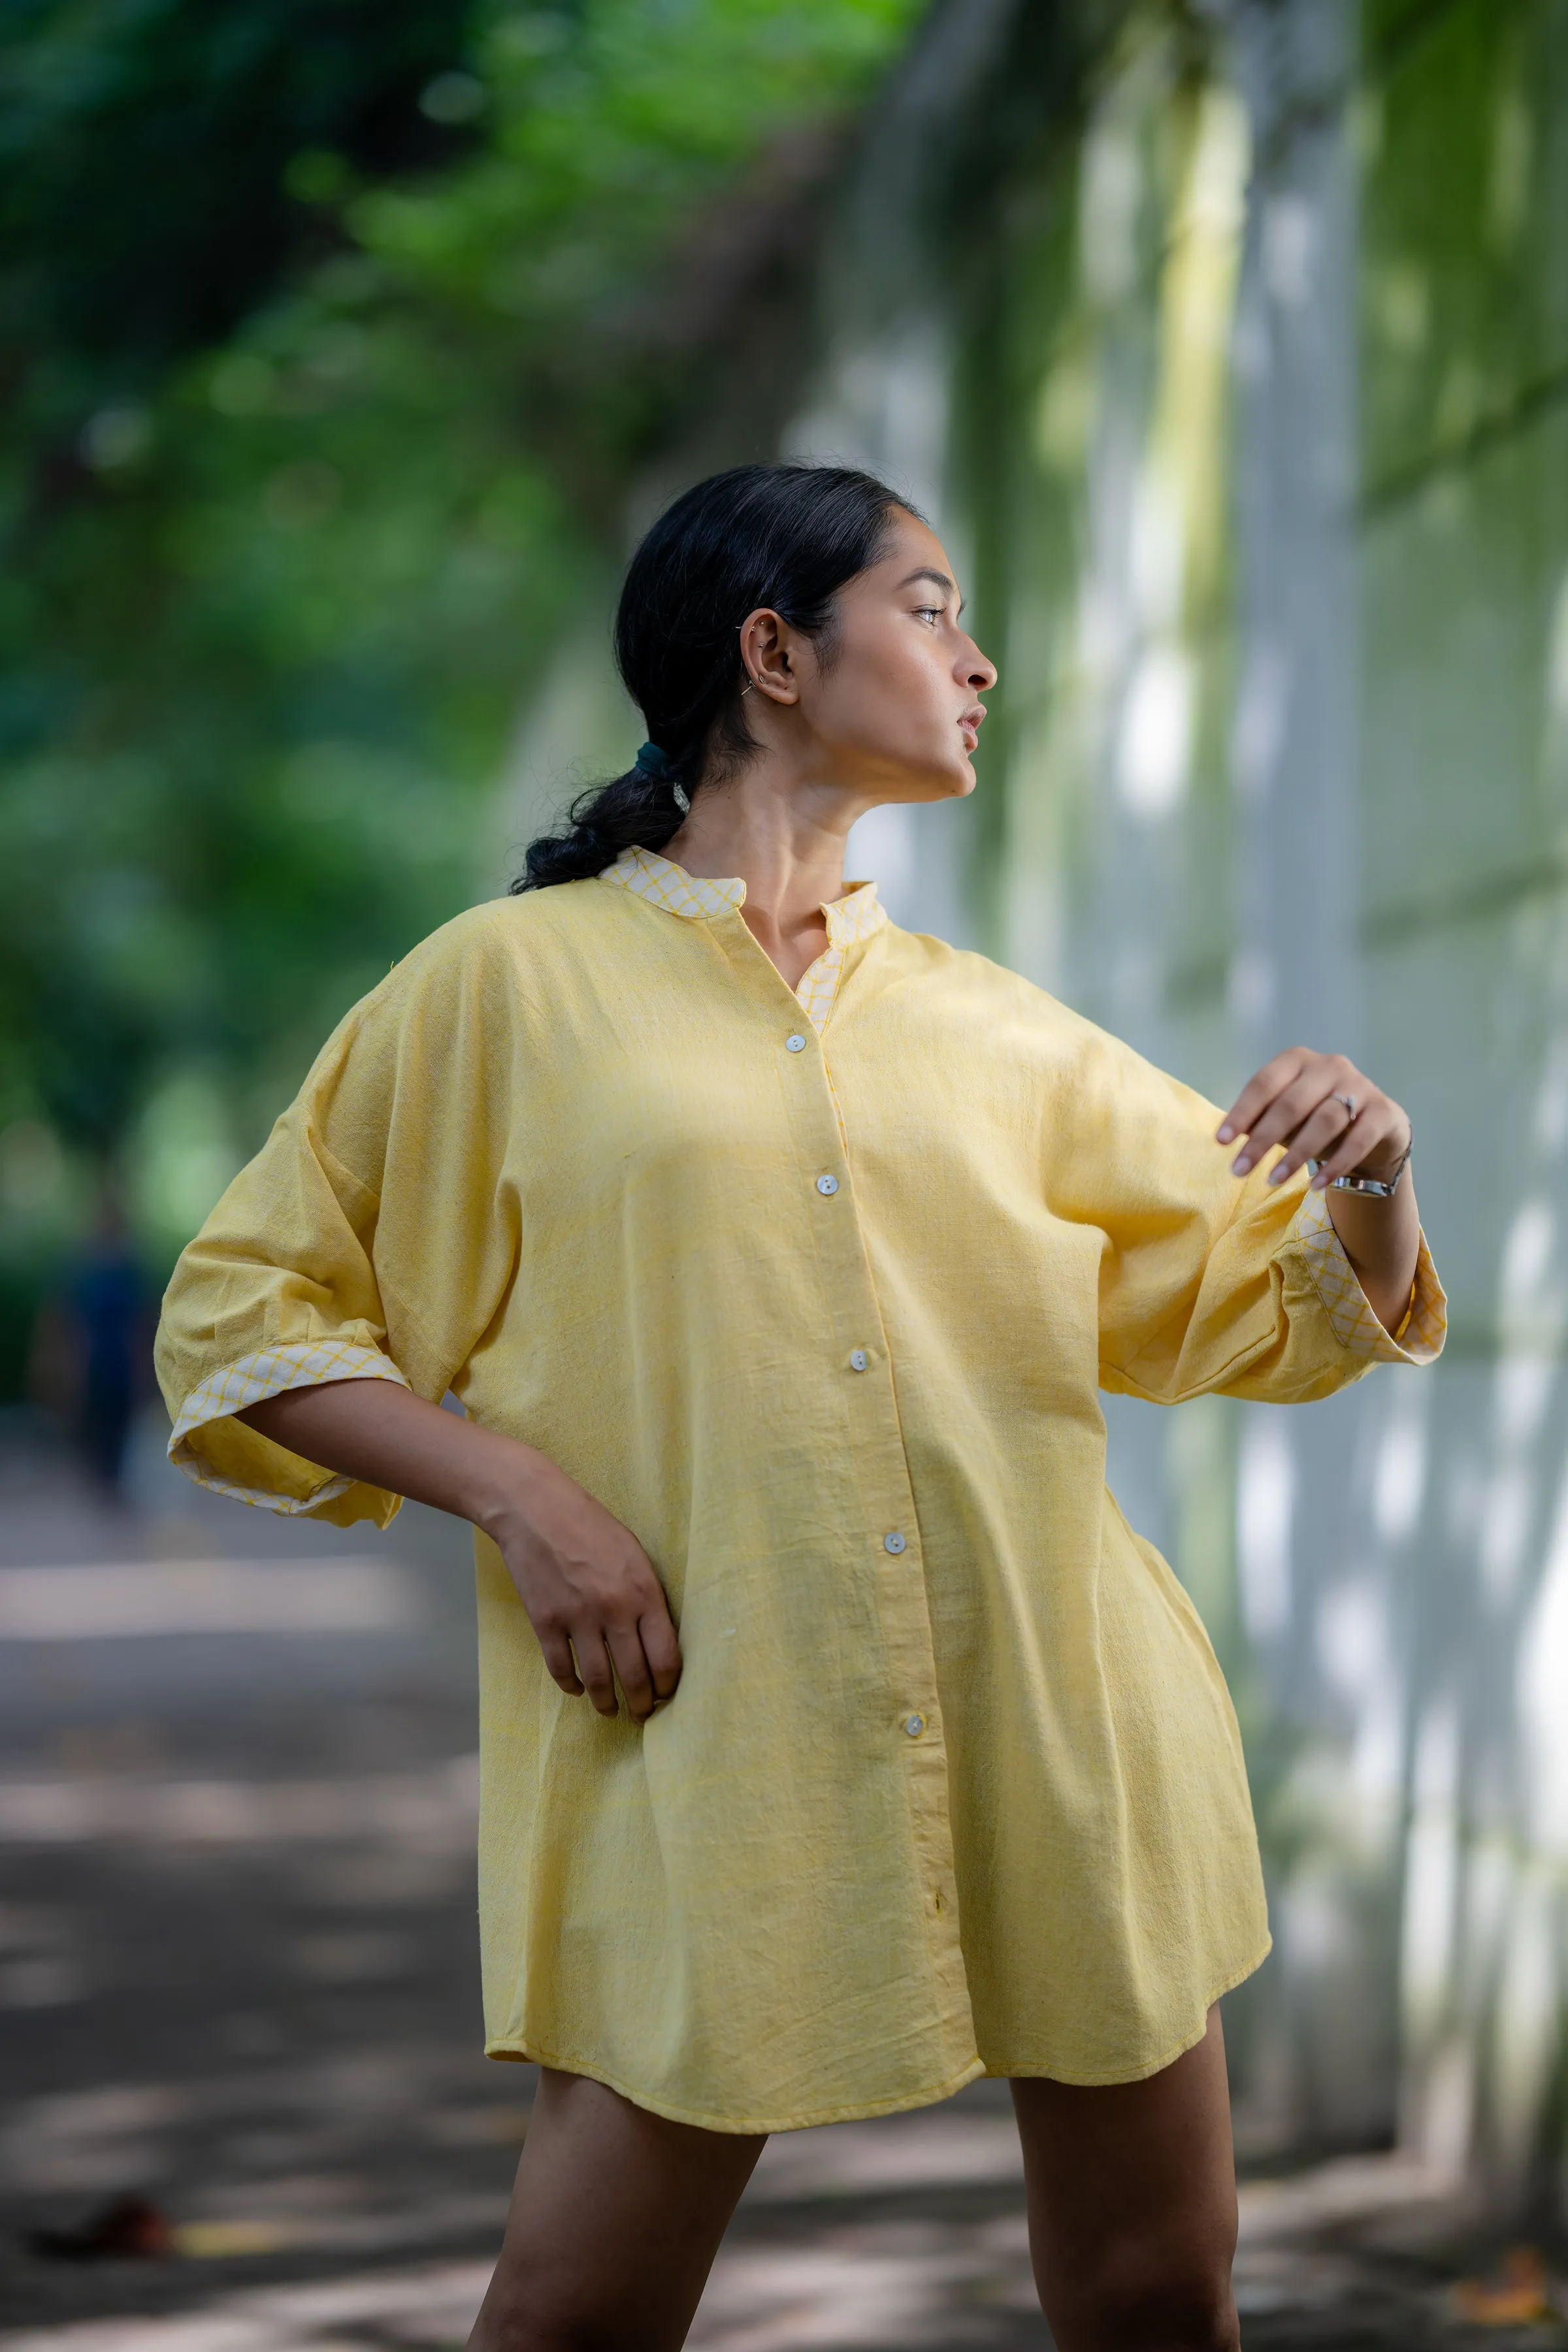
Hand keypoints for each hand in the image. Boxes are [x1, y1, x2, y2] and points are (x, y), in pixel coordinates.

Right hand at [484, 1455, 681, 1722]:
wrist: (536, 1509)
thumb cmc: (591, 1526)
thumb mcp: (634, 1554)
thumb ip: (647, 1596)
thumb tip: (657, 1640)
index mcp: (644, 1592)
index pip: (666, 1656)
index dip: (668, 1685)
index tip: (666, 1695)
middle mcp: (614, 1610)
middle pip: (634, 1676)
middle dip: (641, 1704)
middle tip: (642, 1715)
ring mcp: (578, 1619)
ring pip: (598, 1680)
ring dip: (606, 1702)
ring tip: (610, 1710)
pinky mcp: (546, 1622)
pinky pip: (561, 1668)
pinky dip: (570, 1685)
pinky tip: (577, 1689)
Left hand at [1216, 1048, 1411, 1190]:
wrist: (1373, 1133)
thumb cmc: (1314, 1121)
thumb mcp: (1284, 1119)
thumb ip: (1259, 1121)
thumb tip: (1225, 1137)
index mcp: (1297, 1060)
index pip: (1264, 1083)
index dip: (1242, 1113)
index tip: (1221, 1141)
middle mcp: (1330, 1066)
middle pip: (1292, 1103)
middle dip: (1263, 1139)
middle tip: (1239, 1170)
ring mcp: (1360, 1086)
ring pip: (1325, 1120)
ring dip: (1296, 1154)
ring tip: (1272, 1180)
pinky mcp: (1383, 1112)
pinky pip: (1358, 1140)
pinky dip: (1336, 1165)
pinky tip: (1317, 1185)